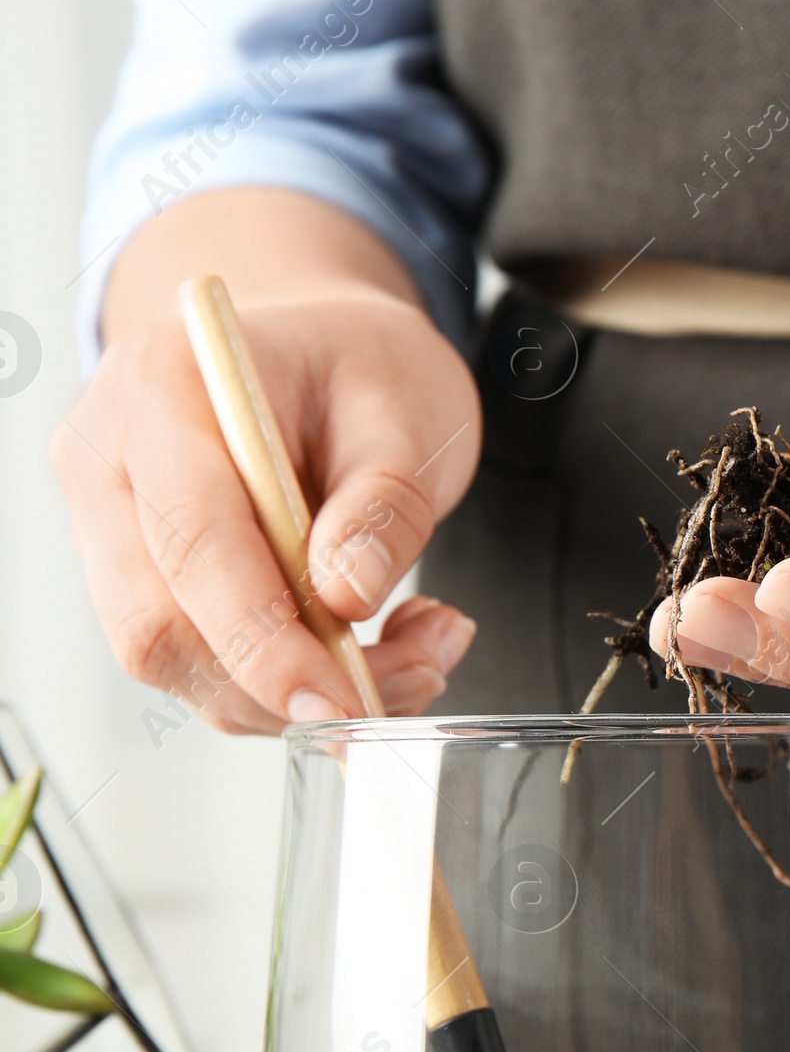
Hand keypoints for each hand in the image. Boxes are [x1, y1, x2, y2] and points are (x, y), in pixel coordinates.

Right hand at [54, 191, 481, 733]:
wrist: (323, 355)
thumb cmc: (358, 365)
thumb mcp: (407, 407)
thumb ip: (384, 499)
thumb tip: (347, 593)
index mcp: (164, 386)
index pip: (191, 538)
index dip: (260, 636)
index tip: (340, 696)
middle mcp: (111, 460)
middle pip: (158, 623)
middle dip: (284, 681)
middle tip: (415, 673)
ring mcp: (110, 527)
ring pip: (178, 663)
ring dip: (299, 691)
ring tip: (418, 651)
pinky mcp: (137, 581)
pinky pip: (201, 664)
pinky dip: (289, 681)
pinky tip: (368, 646)